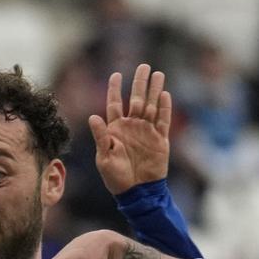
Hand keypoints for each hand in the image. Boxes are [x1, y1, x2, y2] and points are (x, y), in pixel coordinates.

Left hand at [90, 63, 171, 195]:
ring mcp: (146, 132)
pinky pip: (163, 121)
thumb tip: (93, 116)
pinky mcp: (160, 140)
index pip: (114, 103)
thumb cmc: (116, 177)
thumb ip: (101, 136)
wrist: (136, 192)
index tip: (116, 74)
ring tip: (158, 74)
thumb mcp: (104, 157)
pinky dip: (164, 108)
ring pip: (151, 106)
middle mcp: (132, 126)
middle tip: (144, 66)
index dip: (115, 89)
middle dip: (140, 83)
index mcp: (116, 129)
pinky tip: (165, 95)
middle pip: (136, 99)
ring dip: (154, 90)